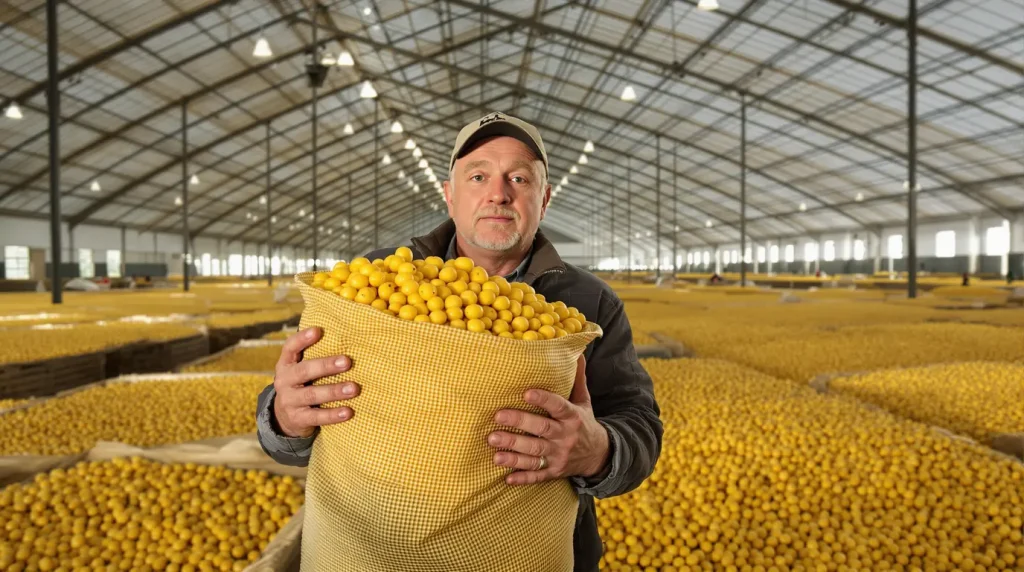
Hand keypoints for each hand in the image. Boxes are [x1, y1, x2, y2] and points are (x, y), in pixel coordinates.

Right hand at [272, 327, 360, 437]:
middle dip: (326, 365)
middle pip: (304, 371)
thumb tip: (346, 337)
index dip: (302, 339)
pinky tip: (348, 412)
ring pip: (312, 395)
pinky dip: (333, 415)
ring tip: (354, 389)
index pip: (290, 347)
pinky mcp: (297, 419)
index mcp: (286, 364)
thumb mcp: (300, 369)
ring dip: (334, 391)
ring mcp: (289, 401)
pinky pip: (316, 417)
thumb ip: (313, 355)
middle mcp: (284, 381)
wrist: (283, 417)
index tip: (318, 330)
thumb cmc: (302, 384)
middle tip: (347, 361)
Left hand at [488, 355, 609, 485]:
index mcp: (573, 417)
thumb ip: (577, 380)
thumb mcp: (584, 402)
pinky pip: (538, 476)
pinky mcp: (554, 472)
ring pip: (535, 454)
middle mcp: (566, 437)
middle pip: (541, 430)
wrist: (600, 456)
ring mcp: (559, 456)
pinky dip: (523, 478)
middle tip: (497, 417)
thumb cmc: (584, 424)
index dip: (543, 400)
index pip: (558, 406)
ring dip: (514, 453)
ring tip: (494, 448)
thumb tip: (579, 353)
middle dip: (519, 424)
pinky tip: (507, 477)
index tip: (526, 393)